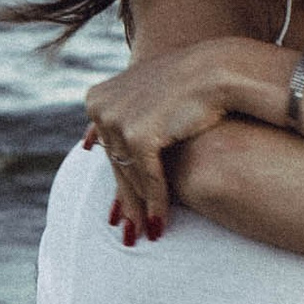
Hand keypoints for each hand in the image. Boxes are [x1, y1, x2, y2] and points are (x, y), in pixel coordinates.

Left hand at [82, 41, 238, 242]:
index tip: (120, 212)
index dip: (119, 182)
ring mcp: (117, 120)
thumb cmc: (185, 85)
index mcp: (96, 99)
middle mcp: (100, 108)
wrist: (217, 70)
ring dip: (141, 208)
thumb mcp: (142, 96)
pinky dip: (156, 202)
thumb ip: (116, 119)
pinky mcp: (139, 135)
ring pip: (129, 176)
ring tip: (149, 232)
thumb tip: (86, 144)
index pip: (107, 151)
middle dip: (126, 203)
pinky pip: (147, 177)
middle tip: (132, 232)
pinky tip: (161, 222)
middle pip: (115, 165)